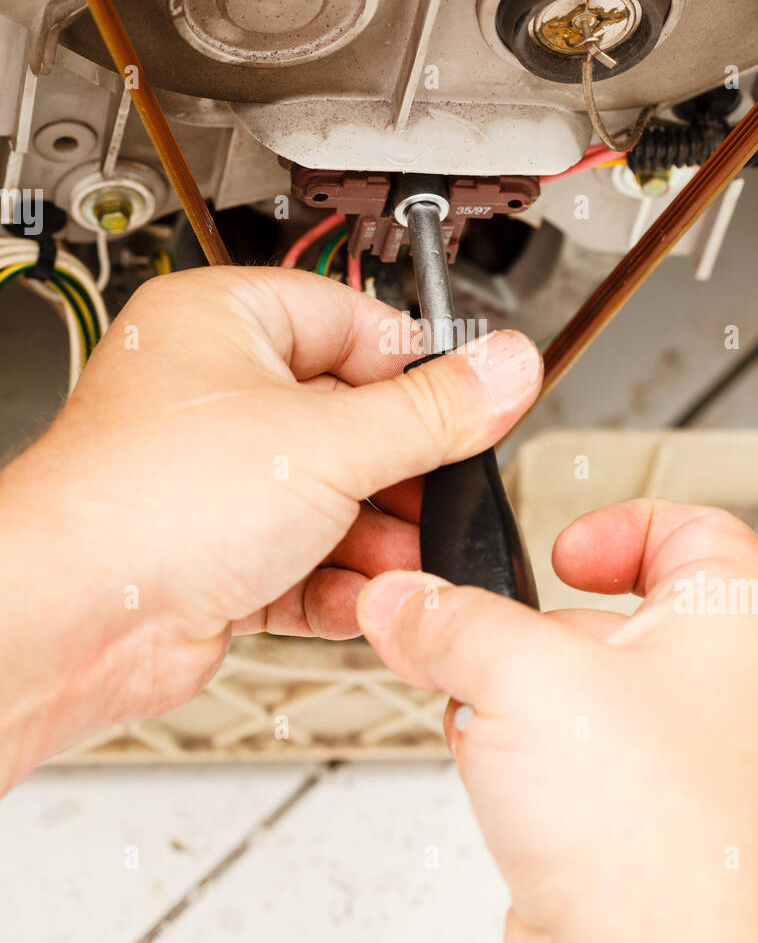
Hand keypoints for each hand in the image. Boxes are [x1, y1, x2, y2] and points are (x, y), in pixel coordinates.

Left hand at [0, 266, 541, 786]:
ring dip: (376, 535)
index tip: (471, 399)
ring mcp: (210, 480)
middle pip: (345, 417)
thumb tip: (503, 367)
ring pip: (325, 496)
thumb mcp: (327, 443)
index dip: (415, 363)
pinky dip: (337, 582)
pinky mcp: (213, 555)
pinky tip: (365, 598)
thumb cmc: (147, 505)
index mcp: (221, 324)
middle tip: (447, 488)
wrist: (68, 623)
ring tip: (413, 558)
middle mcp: (211, 396)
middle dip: (401, 470)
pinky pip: (299, 559)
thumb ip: (430, 411)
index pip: (349, 320)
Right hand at [358, 500, 757, 942]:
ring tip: (480, 710)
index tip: (564, 550)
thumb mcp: (521, 679)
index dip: (626, 524)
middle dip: (524, 624)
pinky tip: (488, 772)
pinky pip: (548, 750)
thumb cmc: (642, 834)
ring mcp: (659, 755)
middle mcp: (701, 690)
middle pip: (603, 611)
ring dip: (504, 693)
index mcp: (722, 629)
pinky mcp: (613, 810)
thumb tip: (401, 600)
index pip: (697, 533)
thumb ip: (449, 622)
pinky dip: (506, 750)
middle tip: (478, 629)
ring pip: (563, 686)